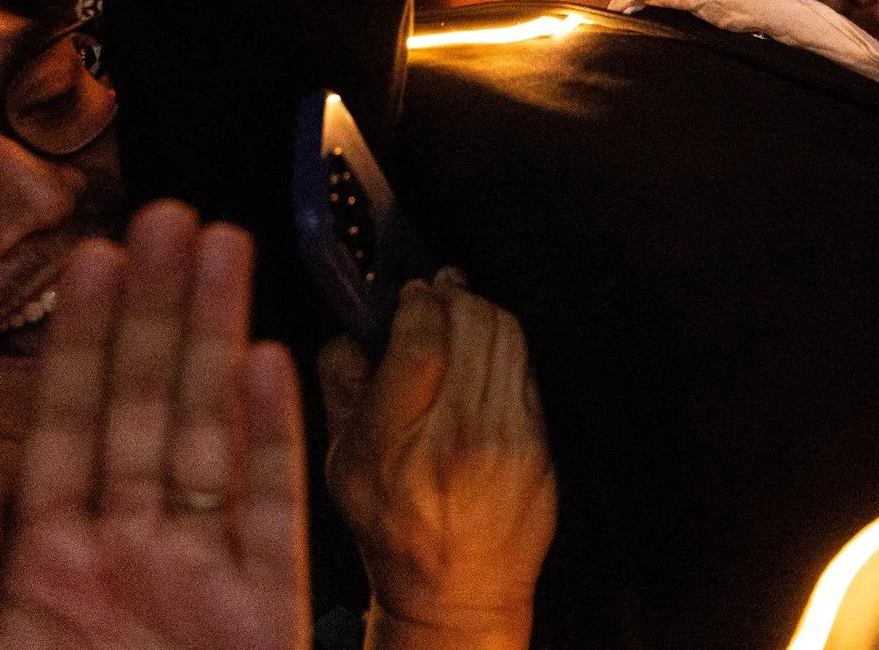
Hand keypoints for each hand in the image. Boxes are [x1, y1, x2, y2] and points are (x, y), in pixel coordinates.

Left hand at [0, 203, 310, 649]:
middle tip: (172, 218)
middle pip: (148, 411)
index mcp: (45, 567)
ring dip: (216, 341)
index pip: (69, 425)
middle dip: (160, 311)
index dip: (84, 338)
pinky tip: (268, 365)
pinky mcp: (262, 613)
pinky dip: (275, 437)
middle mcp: (128, 558)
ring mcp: (200, 582)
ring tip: (222, 250)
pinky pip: (273, 510)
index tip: (100, 253)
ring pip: (212, 435)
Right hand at [318, 272, 555, 649]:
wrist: (459, 589)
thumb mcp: (343, 465)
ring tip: (463, 307)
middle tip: (440, 289)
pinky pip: (525, 368)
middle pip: (470, 327)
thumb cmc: (394, 528)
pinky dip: (506, 346)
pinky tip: (487, 351)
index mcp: (391, 447)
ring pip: (505, 338)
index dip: (419, 303)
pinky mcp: (537, 443)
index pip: (420, 343)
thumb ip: (341, 388)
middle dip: (455, 296)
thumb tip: (353, 329)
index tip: (411, 292)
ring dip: (483, 310)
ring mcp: (503, 441)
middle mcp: (451, 440)